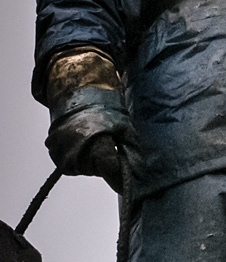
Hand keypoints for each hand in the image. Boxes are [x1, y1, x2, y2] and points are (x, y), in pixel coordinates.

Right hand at [45, 50, 139, 191]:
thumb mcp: (124, 126)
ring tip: (92, 140)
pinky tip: (80, 142)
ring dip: (88, 160)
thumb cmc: (103, 106)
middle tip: (106, 145)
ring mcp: (60, 148)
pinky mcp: (51, 148)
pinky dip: (75, 157)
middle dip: (102, 163)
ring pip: (79, 167)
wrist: (75, 88)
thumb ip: (130, 150)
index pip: (108, 168)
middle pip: (93, 170)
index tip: (122, 174)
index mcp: (95, 140)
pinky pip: (67, 163)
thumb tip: (137, 172)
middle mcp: (75, 146)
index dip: (117, 173)